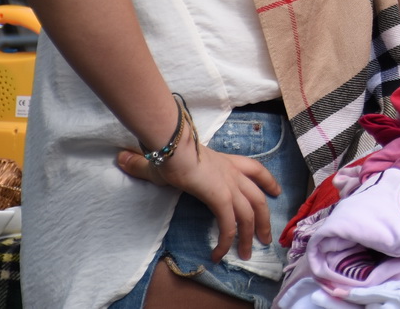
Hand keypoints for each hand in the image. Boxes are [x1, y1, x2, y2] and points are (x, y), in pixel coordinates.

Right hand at [117, 120, 280, 261]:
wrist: (171, 145)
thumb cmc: (167, 148)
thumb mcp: (161, 158)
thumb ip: (145, 162)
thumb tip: (123, 158)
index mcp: (225, 161)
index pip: (254, 169)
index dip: (267, 181)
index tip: (276, 191)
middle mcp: (232, 173)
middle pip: (258, 198)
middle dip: (264, 219)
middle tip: (265, 237)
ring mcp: (229, 185)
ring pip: (249, 214)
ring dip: (249, 236)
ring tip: (246, 254)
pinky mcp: (220, 197)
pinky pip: (229, 224)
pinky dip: (226, 241)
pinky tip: (219, 254)